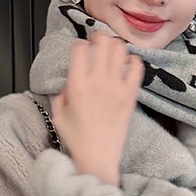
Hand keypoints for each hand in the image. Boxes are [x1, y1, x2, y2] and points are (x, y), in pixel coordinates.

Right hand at [50, 30, 144, 185]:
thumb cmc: (77, 139)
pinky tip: (128, 64)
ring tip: (113, 51)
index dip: (80, 45)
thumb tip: (71, 82)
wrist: (97, 158)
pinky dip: (133, 61)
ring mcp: (116, 87)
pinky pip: (137, 68)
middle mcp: (97, 82)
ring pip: (119, 50)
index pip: (80, 48)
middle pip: (102, 42)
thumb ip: (62, 93)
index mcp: (76, 85)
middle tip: (99, 41)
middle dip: (99, 37)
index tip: (82, 49)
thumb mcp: (58, 114)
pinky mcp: (130, 96)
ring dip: (116, 46)